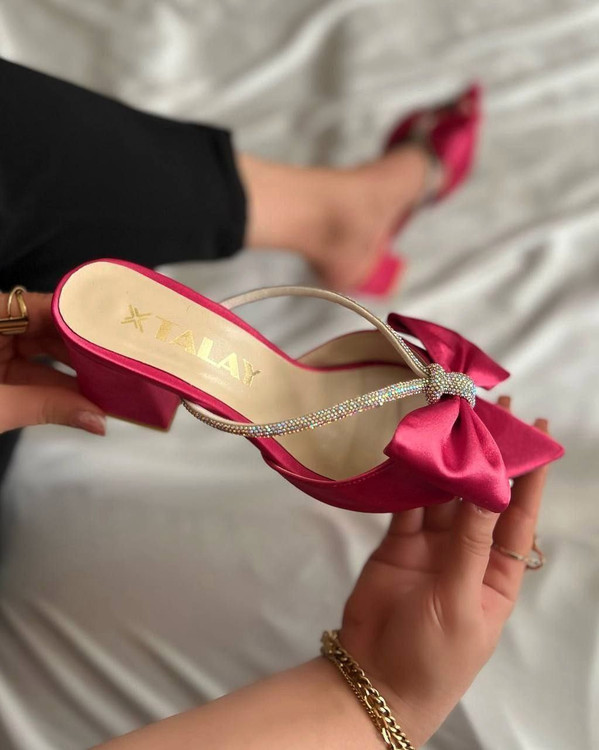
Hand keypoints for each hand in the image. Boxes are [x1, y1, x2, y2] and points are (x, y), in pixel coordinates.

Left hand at [0, 290, 105, 433]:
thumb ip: (46, 408)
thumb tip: (98, 419)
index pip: (39, 305)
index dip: (79, 316)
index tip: (115, 331)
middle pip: (45, 327)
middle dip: (82, 349)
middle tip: (119, 362)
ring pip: (41, 352)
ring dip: (73, 372)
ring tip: (108, 385)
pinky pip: (30, 372)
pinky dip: (54, 386)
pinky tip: (83, 399)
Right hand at [339, 397, 548, 746]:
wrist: (373, 679)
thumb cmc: (434, 654)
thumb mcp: (460, 601)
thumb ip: (469, 543)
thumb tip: (489, 488)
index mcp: (497, 573)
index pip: (520, 515)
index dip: (530, 474)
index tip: (538, 431)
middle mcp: (468, 553)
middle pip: (481, 497)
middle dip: (487, 457)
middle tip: (488, 412)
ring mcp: (432, 547)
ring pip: (443, 496)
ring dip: (447, 463)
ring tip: (450, 422)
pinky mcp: (398, 543)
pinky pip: (407, 506)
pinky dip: (410, 481)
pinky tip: (413, 453)